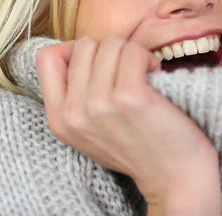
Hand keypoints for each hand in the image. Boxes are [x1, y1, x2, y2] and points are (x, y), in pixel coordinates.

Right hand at [36, 35, 220, 212]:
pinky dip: (148, 57)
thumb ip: (75, 95)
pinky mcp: (129, 97)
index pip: (47, 57)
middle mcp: (73, 113)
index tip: (99, 63)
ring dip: (132, 52)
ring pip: (110, 43)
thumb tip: (78, 49)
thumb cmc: (138, 147)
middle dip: (110, 50)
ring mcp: (99, 104)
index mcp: (58, 119)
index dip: (74, 50)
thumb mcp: (89, 129)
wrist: (175, 178)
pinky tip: (155, 74)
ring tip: (143, 74)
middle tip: (127, 70)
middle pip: (83, 45)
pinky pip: (133, 51)